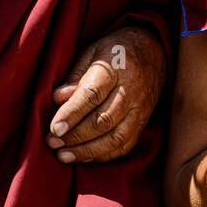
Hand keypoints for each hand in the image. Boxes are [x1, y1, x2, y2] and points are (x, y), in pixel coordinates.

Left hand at [47, 25, 166, 163]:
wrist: (154, 51)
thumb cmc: (116, 50)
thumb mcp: (93, 51)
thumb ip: (76, 74)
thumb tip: (57, 98)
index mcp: (116, 68)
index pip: (93, 94)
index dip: (72, 113)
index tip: (54, 128)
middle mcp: (131, 91)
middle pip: (103, 120)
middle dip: (75, 136)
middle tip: (52, 142)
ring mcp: (140, 109)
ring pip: (116, 138)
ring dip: (88, 151)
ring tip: (64, 155)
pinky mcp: (143, 122)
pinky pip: (125, 145)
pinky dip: (103, 155)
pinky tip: (84, 156)